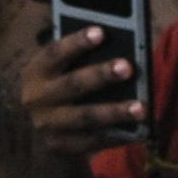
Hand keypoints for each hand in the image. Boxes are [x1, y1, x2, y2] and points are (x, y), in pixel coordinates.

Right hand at [20, 24, 145, 155]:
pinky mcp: (60, 146)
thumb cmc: (61, 86)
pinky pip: (93, 141)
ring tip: (142, 107)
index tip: (101, 32)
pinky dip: (117, 135)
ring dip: (114, 112)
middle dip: (101, 75)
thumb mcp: (60, 70)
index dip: (76, 43)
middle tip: (128, 67)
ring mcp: (47, 125)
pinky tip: (138, 129)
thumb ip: (79, 59)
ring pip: (85, 117)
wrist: (43, 129)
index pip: (54, 53)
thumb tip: (122, 46)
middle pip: (72, 85)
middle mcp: (36, 98)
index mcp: (36, 72)